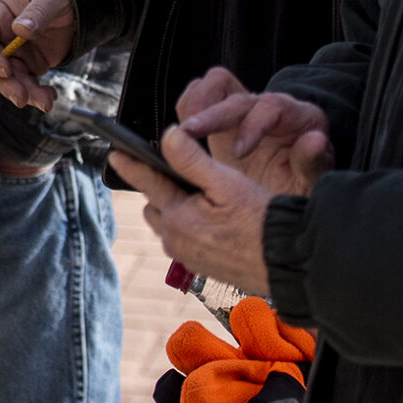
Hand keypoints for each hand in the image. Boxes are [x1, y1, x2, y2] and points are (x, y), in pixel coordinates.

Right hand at [0, 0, 75, 109]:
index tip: (6, 68)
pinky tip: (50, 96)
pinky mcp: (29, 64)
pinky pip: (27, 84)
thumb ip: (37, 12)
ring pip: (9, 80)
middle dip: (6, 84)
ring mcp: (13, 52)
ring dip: (24, 94)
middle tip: (23, 98)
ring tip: (45, 101)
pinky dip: (37, 94)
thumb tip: (21, 29)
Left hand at [111, 127, 274, 296]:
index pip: (147, 183)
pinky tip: (212, 220)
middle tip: (179, 174)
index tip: (115, 154)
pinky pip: (182, 239)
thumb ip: (192, 160)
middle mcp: (176, 240)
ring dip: (175, 208)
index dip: (131, 165)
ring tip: (199, 197)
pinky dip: (188, 226)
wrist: (287, 261)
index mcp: (178, 217)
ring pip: (168, 223)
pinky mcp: (200, 265)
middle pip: (155, 204)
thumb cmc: (262, 221)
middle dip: (161, 188)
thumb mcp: (227, 183)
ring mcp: (187, 256)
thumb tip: (168, 136)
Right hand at [177, 69, 332, 197]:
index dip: (254, 125)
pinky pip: (200, 96)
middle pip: (237, 95)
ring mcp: (243, 109)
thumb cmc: (302, 184)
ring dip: (196, 102)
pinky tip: (180, 135)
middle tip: (189, 134)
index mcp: (298, 117)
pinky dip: (188, 107)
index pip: (273, 106)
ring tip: (182, 131)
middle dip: (212, 113)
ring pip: (217, 83)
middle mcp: (269, 106)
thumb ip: (313, 161)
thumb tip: (315, 140)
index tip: (239, 153)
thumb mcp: (312, 181)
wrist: (288, 188)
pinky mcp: (221, 117)